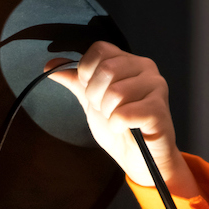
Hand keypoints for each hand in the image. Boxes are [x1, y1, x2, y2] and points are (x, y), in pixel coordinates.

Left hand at [46, 41, 200, 198]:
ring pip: (115, 92)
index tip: (94, 92)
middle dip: (96, 96)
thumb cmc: (120, 127)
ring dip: (107, 113)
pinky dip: (117, 125)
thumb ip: (74, 81)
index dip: (87, 73)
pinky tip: (125, 129)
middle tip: (106, 110)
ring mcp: (156, 87)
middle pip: (106, 69)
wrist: (138, 159)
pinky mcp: (158, 110)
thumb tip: (49, 65)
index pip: (100, 49)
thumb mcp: (92, 101)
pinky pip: (124, 113)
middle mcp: (146, 68)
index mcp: (129, 61)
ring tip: (117, 120)